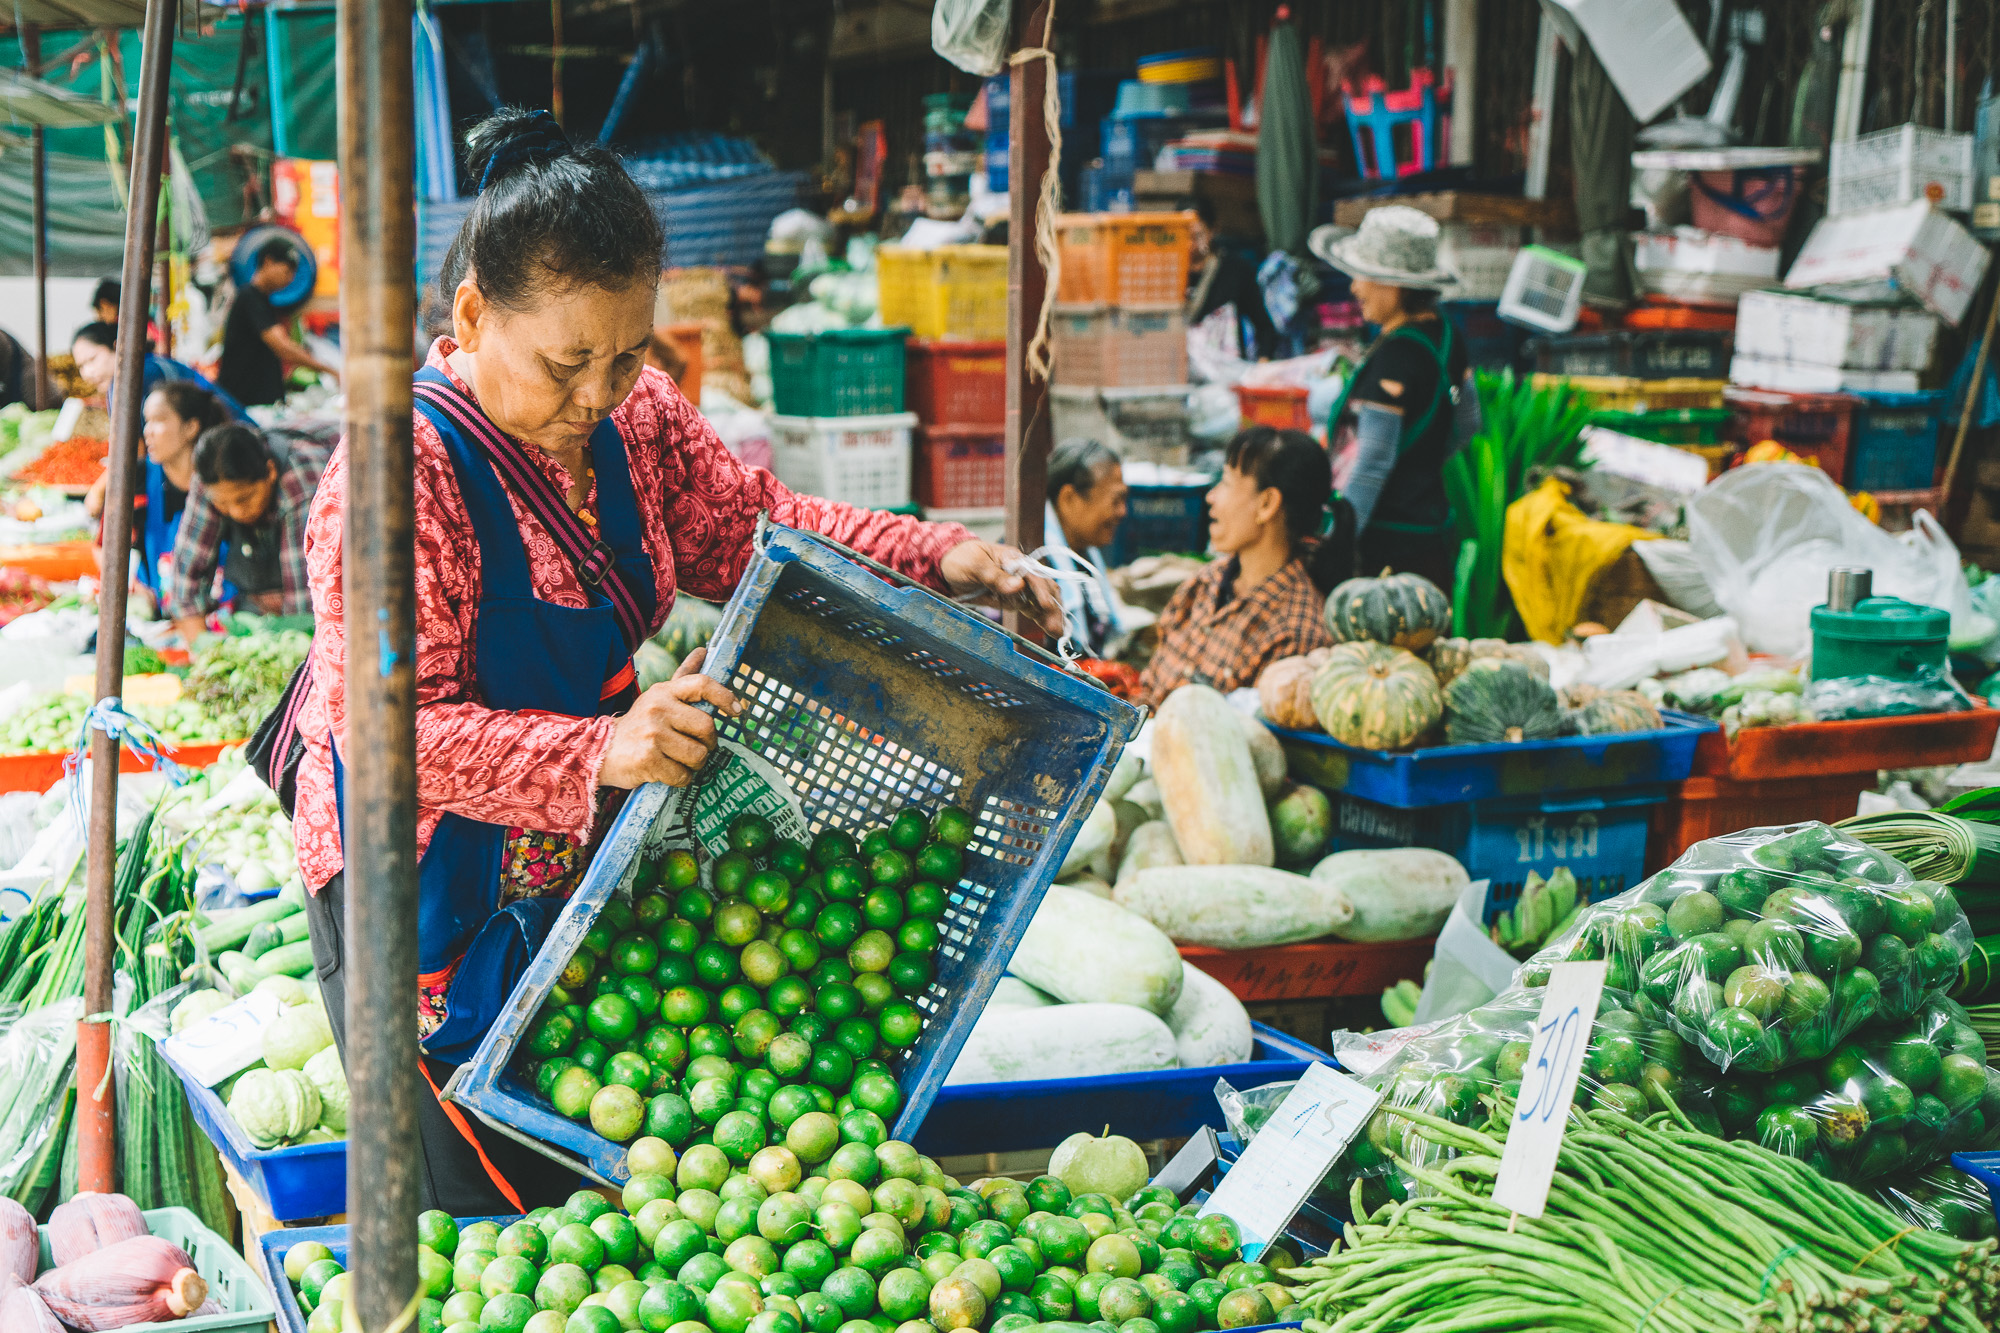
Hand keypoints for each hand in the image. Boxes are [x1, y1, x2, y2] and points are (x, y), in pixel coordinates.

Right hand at [597, 646, 741, 788]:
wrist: (600, 750)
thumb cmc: (638, 725)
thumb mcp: (657, 697)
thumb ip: (683, 676)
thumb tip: (704, 650)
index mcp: (664, 691)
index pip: (702, 685)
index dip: (725, 697)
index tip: (737, 711)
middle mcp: (658, 708)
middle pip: (707, 728)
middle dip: (708, 744)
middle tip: (697, 748)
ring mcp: (653, 733)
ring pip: (698, 754)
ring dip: (694, 764)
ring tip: (678, 760)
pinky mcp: (648, 758)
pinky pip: (682, 774)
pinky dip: (680, 778)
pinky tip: (666, 772)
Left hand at [939, 540, 1063, 637]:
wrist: (948, 566)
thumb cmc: (962, 559)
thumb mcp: (975, 566)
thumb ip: (996, 577)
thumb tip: (1019, 586)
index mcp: (1014, 559)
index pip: (1034, 576)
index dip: (1041, 592)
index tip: (1046, 606)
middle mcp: (1022, 573)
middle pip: (1044, 589)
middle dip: (1052, 607)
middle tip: (1057, 627)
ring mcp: (1019, 587)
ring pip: (1041, 601)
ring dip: (1050, 616)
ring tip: (1058, 632)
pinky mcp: (1013, 599)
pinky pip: (1032, 608)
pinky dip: (1041, 618)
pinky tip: (1050, 628)